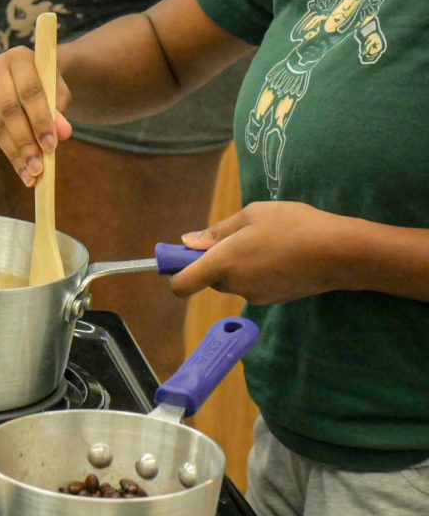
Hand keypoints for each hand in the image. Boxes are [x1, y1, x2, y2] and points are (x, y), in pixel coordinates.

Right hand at [0, 46, 73, 187]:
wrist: (27, 75)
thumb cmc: (46, 84)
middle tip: (39, 168)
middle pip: (9, 110)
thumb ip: (59, 110)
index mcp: (19, 58)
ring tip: (32, 175)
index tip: (52, 146)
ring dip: (16, 153)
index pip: (29, 91)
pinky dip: (10, 154)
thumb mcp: (58, 93)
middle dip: (26, 142)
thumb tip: (63, 134)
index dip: (40, 120)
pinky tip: (23, 171)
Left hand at [169, 201, 354, 304]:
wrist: (341, 252)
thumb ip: (216, 232)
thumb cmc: (293, 225)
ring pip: (231, 281)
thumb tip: (187, 242)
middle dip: (212, 261)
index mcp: (221, 264)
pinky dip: (256, 271)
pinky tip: (279, 254)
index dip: (174, 273)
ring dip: (236, 265)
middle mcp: (234, 285)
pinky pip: (252, 284)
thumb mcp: (251, 215)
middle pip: (208, 279)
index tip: (180, 256)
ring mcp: (254, 296)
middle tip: (235, 236)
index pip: (181, 285)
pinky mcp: (273, 300)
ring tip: (264, 241)